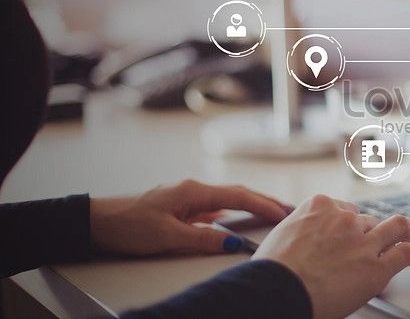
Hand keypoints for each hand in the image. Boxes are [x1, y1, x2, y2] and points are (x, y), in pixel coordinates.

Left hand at [90, 179, 288, 254]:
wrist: (96, 222)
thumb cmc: (127, 225)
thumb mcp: (168, 236)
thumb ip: (204, 238)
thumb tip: (235, 243)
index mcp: (193, 191)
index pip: (238, 196)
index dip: (263, 205)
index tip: (284, 213)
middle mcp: (192, 190)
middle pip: (237, 192)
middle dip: (264, 200)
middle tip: (288, 209)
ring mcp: (186, 197)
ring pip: (226, 199)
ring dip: (250, 204)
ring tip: (270, 212)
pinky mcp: (179, 207)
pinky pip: (213, 206)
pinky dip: (231, 211)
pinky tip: (235, 218)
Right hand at [252, 194, 409, 318]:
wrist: (278, 290)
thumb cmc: (273, 271)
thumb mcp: (282, 236)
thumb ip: (301, 231)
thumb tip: (302, 239)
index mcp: (320, 206)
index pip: (345, 210)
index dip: (351, 223)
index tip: (355, 229)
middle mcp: (345, 219)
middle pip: (368, 220)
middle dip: (372, 231)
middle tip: (379, 239)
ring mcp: (363, 241)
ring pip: (394, 228)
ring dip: (405, 232)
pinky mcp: (376, 266)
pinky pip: (405, 253)